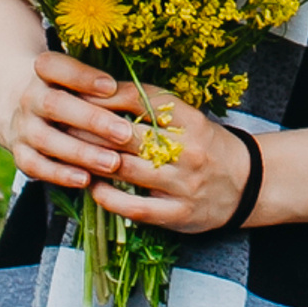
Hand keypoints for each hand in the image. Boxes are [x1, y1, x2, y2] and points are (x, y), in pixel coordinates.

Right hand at [0, 46, 149, 192]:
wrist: (16, 103)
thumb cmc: (63, 87)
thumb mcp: (72, 74)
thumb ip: (97, 83)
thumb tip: (140, 95)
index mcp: (43, 70)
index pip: (57, 67)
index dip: (83, 77)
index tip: (112, 86)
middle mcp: (29, 96)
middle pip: (55, 105)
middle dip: (91, 120)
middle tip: (125, 133)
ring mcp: (22, 126)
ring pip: (47, 139)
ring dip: (81, 152)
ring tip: (113, 162)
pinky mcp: (20, 153)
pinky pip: (35, 166)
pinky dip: (60, 174)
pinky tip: (86, 180)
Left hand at [81, 82, 257, 234]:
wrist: (246, 182)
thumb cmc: (205, 144)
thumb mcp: (187, 117)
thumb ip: (151, 107)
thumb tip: (101, 92)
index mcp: (190, 118)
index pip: (142, 99)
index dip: (106, 96)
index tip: (79, 93)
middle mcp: (187, 149)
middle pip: (129, 135)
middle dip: (91, 129)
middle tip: (61, 123)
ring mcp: (183, 183)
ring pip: (128, 170)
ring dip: (94, 163)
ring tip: (70, 156)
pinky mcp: (178, 214)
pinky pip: (135, 207)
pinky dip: (110, 198)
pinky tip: (93, 188)